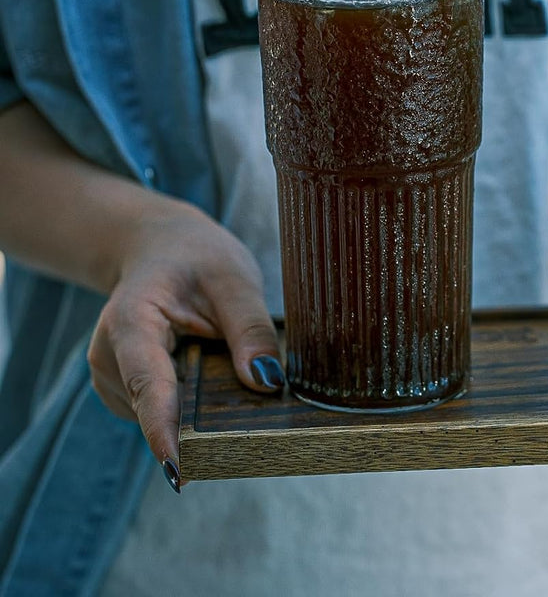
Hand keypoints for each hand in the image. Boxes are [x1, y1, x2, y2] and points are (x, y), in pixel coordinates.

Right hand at [86, 204, 283, 487]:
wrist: (159, 248)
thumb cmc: (196, 257)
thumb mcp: (234, 278)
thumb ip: (250, 327)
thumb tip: (267, 382)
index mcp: (130, 321)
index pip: (149, 383)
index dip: (163, 428)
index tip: (177, 470)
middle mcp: (108, 357)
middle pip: (158, 407)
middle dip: (201, 417)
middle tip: (248, 399)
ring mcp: (113, 379)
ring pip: (163, 415)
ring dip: (198, 405)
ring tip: (219, 356)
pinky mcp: (126, 392)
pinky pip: (165, 411)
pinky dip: (191, 402)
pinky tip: (205, 369)